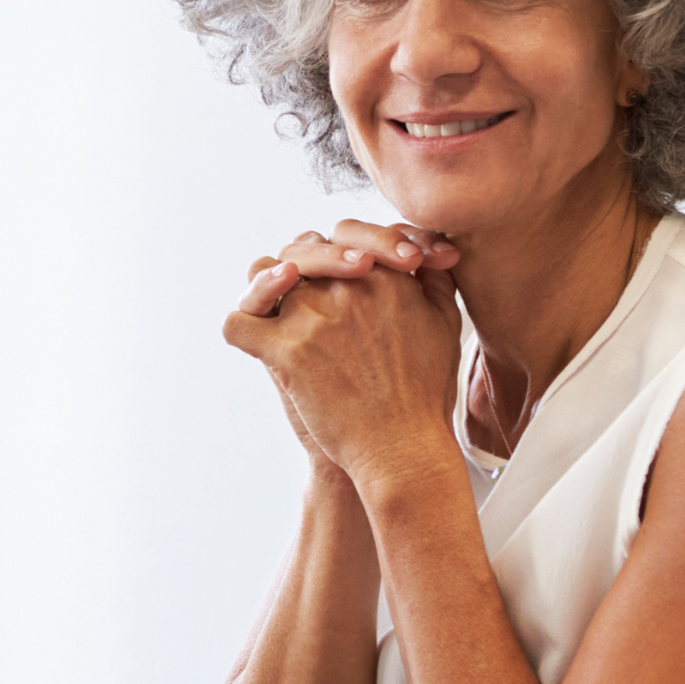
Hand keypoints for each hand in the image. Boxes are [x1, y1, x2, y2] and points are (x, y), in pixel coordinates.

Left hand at [225, 228, 462, 489]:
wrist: (403, 449)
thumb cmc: (426, 393)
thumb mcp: (447, 324)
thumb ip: (434, 280)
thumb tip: (424, 253)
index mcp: (387, 275)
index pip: (347, 234)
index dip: (340, 251)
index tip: (348, 273)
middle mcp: (347, 287)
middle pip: (303, 248)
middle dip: (303, 266)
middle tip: (310, 295)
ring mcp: (312, 317)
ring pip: (265, 273)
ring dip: (268, 288)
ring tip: (281, 313)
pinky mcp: (285, 352)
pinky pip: (237, 324)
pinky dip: (240, 328)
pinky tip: (255, 339)